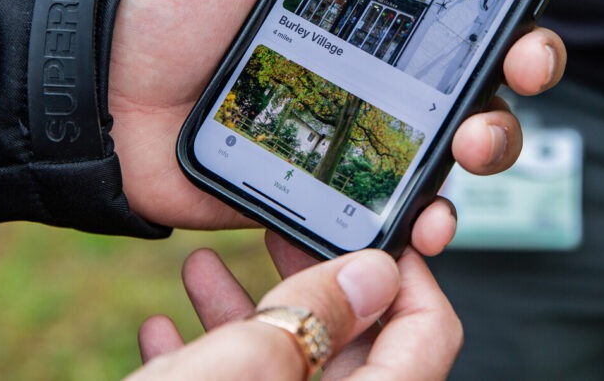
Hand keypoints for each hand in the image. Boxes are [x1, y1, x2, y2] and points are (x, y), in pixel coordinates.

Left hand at [106, 0, 570, 252]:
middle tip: (523, 57)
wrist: (93, 78)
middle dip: (528, 61)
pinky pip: (395, 204)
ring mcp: (363, 120)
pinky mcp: (332, 180)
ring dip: (490, 142)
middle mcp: (383, 53)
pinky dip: (424, 217)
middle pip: (487, 62)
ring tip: (472, 143)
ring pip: (458, 138)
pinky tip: (428, 216)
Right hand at [129, 235, 460, 379]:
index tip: (369, 235)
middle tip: (276, 239)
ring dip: (253, 318)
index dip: (405, 275)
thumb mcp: (236, 369)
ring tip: (204, 274)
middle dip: (308, 285)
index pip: (430, 335)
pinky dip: (222, 364)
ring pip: (297, 373)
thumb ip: (314, 316)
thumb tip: (374, 272)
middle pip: (358, 350)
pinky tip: (172, 331)